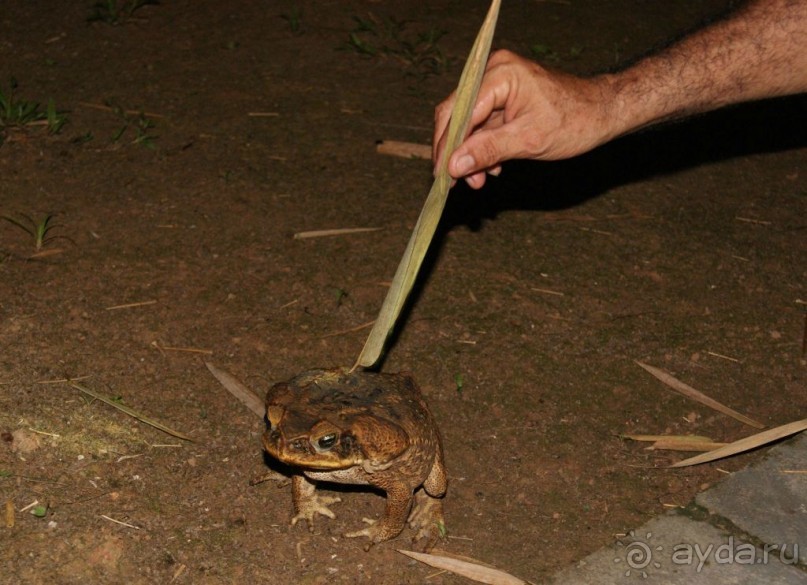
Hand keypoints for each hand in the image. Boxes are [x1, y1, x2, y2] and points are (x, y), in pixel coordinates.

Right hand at [433, 49, 613, 188]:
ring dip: (469, 154)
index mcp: (500, 74)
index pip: (459, 112)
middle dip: (457, 152)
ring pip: (467, 124)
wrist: (601, 114)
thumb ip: (487, 151)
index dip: (448, 146)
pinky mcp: (501, 99)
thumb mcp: (528, 141)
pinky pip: (480, 125)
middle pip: (456, 115)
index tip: (443, 176)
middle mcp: (494, 72)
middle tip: (457, 183)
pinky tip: (491, 168)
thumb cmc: (574, 121)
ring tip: (478, 181)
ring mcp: (496, 84)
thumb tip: (453, 166)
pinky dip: (482, 148)